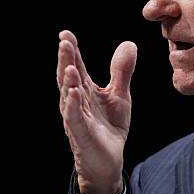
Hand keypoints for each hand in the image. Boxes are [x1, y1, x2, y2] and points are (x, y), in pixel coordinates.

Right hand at [57, 30, 136, 193]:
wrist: (110, 160)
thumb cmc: (109, 126)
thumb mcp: (119, 95)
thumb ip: (121, 71)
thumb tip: (129, 43)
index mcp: (85, 89)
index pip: (76, 66)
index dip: (72, 50)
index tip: (66, 33)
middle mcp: (76, 101)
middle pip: (69, 76)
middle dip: (66, 60)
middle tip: (64, 41)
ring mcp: (76, 117)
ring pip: (69, 96)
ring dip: (68, 81)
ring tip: (69, 66)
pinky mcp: (81, 133)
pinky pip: (74, 118)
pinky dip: (72, 106)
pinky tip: (73, 93)